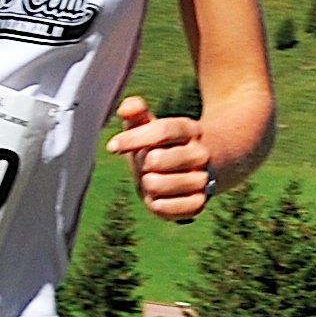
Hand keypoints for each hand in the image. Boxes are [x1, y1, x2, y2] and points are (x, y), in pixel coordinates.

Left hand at [110, 95, 216, 220]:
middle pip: (156, 159)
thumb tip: (125, 108)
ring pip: (158, 185)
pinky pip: (167, 208)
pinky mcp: (199, 203)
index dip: (134, 138)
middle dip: (142, 164)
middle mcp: (201, 153)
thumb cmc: (162, 146)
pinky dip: (156, 204)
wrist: (193, 171)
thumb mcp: (149, 126)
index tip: (112, 146)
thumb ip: (136, 112)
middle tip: (147, 165)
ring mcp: (203, 179)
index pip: (162, 131)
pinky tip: (157, 197)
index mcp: (190, 129)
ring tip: (154, 180)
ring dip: (147, 185)